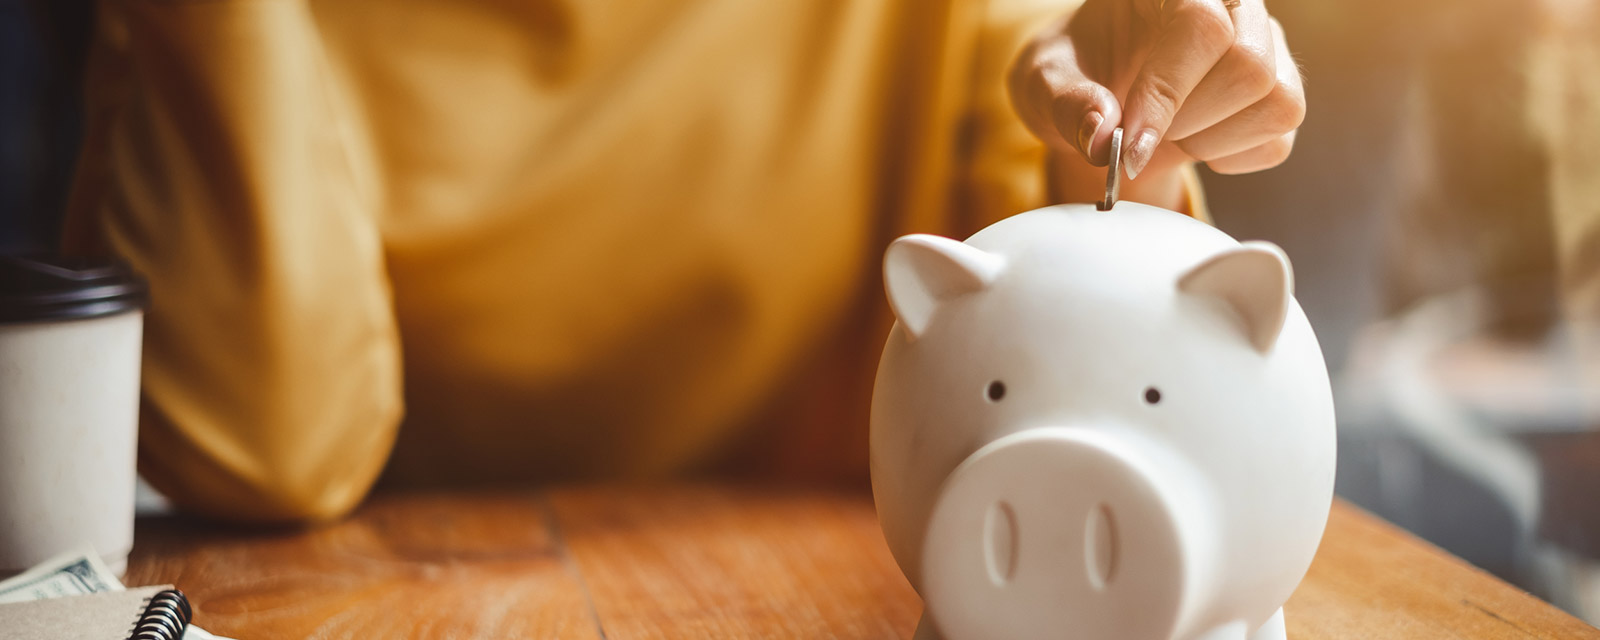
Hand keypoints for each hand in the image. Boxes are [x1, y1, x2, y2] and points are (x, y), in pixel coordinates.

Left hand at [1009, 0, 1303, 181]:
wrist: (1100, 95)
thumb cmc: (1073, 73)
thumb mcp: (1042, 83)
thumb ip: (1064, 102)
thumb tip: (1101, 136)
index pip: (1200, 26)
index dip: (1167, 92)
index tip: (1131, 144)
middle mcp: (1231, 3)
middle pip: (1250, 65)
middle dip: (1188, 120)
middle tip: (1141, 132)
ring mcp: (1264, 43)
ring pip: (1278, 101)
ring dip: (1212, 139)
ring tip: (1169, 133)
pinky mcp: (1280, 89)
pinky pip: (1279, 137)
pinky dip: (1231, 157)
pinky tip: (1194, 142)